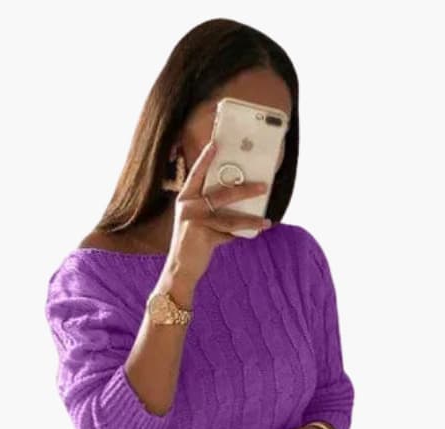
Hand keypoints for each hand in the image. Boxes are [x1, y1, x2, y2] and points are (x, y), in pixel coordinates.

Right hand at [167, 139, 272, 281]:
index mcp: (185, 199)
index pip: (196, 174)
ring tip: (266, 221)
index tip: (216, 143)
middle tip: (264, 186)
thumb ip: (210, 211)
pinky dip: (241, 237)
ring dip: (250, 219)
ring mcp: (194, 221)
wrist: (178, 270)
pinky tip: (253, 236)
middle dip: (245, 190)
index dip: (206, 158)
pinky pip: (228, 234)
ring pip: (230, 217)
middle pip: (222, 193)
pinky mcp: (202, 236)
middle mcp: (188, 207)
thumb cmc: (190, 245)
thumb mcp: (196, 222)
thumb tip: (238, 203)